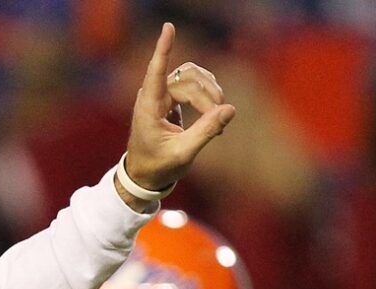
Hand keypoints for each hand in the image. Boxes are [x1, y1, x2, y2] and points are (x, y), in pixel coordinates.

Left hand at [119, 24, 235, 204]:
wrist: (145, 174)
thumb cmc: (158, 166)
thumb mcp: (183, 153)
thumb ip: (206, 132)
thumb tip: (230, 109)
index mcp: (149, 107)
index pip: (156, 71)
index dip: (164, 48)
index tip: (168, 27)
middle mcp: (154, 95)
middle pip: (188, 77)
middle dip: (208, 95)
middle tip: (219, 120)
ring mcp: (162, 94)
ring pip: (194, 77)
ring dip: (211, 93)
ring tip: (218, 117)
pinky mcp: (171, 96)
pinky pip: (195, 83)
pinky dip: (208, 96)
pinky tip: (215, 115)